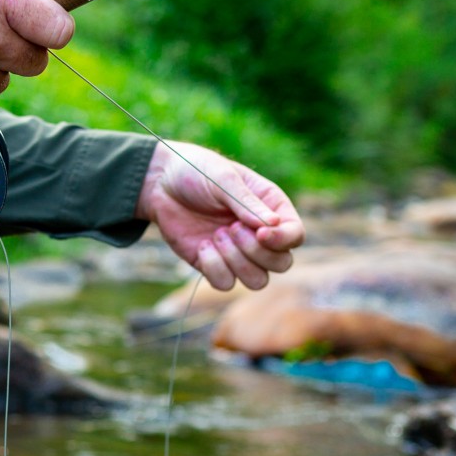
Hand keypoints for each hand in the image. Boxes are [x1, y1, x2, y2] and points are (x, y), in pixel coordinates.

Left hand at [137, 141, 304, 290]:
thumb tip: (272, 225)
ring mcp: (238, 253)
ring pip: (257, 280)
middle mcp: (260, 234)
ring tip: (216, 235)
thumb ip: (246, 202)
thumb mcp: (222, 178)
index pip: (295, 235)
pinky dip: (214, 268)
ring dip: (236, 261)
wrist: (161, 184)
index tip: (259, 232)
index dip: (282, 240)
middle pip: (281, 263)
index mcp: (271, 208)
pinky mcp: (214, 265)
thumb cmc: (197, 172)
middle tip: (230, 227)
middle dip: (256, 251)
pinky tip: (202, 245)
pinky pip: (225, 284)